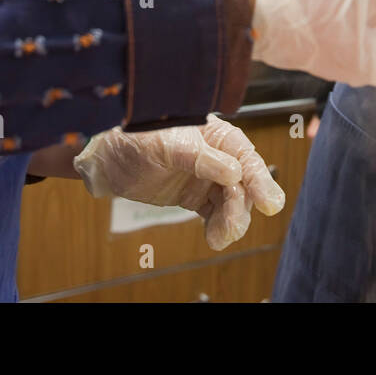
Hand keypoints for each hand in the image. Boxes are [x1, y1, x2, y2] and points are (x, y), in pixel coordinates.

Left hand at [73, 114, 284, 250]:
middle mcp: (217, 156)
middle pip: (245, 184)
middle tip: (233, 227)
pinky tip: (215, 239)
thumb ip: (200, 158)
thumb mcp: (166, 144)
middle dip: (243, 207)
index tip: (270, 204)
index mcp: (216, 135)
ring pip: (233, 203)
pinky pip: (216, 214)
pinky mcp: (195, 196)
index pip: (246, 157)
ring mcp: (207, 177)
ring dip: (232, 221)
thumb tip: (234, 173)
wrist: (105, 157)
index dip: (260, 180)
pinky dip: (219, 227)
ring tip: (220, 237)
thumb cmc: (135, 137)